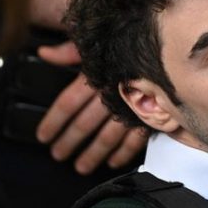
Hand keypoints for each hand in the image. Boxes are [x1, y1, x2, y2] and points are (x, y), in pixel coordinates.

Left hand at [36, 42, 147, 173]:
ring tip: (81, 167)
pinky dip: (123, 153)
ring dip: (93, 153)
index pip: (68, 103)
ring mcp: (131, 106)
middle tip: (59, 156)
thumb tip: (44, 53)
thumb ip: (69, 51)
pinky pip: (135, 139)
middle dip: (70, 142)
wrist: (165, 47)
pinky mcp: (150, 114)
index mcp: (95, 75)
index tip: (43, 136)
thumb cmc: (127, 40)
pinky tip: (112, 162)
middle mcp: (110, 93)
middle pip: (84, 124)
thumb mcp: (96, 41)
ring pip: (107, 137)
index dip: (53, 122)